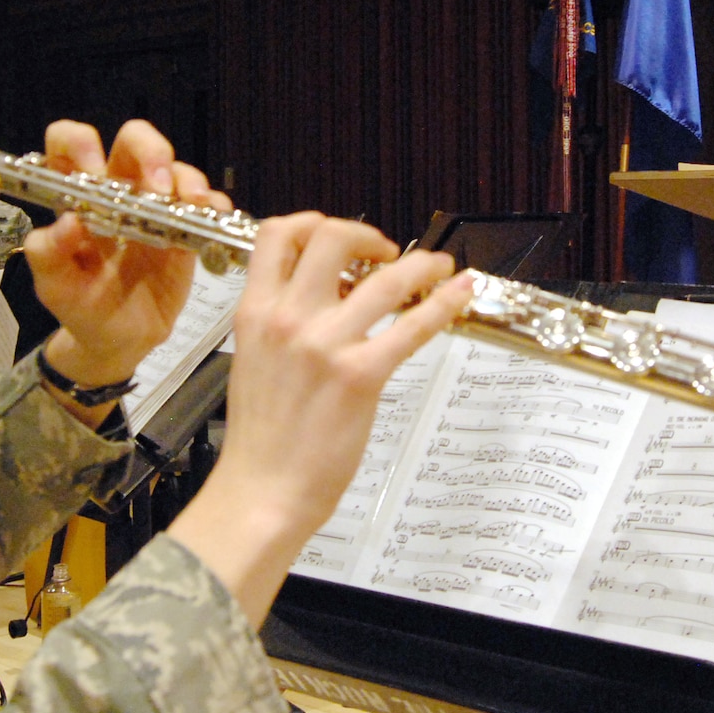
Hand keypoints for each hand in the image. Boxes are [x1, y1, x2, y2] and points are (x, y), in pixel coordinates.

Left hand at [23, 118, 230, 388]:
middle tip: (157, 186)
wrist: (121, 341)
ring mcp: (155, 207)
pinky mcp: (186, 227)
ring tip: (191, 205)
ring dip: (185, 180)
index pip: (69, 143)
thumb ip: (48, 256)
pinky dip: (213, 204)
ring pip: (174, 168)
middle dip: (149, 150)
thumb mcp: (55, 288)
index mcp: (77, 197)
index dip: (80, 144)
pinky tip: (210, 219)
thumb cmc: (83, 307)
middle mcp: (118, 191)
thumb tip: (66, 223)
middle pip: (134, 140)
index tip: (94, 170)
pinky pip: (206, 202)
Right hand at [166, 215, 471, 623]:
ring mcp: (325, 345)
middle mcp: (287, 318)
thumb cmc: (261, 440)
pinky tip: (459, 296)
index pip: (276, 235)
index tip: (340, 236)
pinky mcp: (360, 376)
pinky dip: (444, 304)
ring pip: (384, 277)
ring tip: (439, 267)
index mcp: (255, 313)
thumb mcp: (254, 362)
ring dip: (421, 264)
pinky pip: (413, 326)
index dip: (313, 222)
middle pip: (330, 236)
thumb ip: (280, 324)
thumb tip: (324, 299)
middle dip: (367, 234)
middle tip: (386, 252)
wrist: (262, 491)